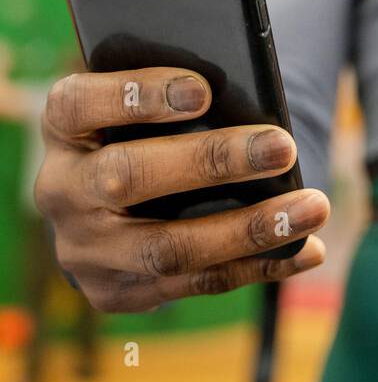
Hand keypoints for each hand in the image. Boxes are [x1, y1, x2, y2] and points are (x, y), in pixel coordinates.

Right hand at [34, 67, 329, 312]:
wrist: (104, 208)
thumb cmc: (145, 130)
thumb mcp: (143, 103)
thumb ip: (180, 95)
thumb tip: (250, 89)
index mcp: (62, 128)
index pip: (80, 104)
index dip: (136, 96)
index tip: (203, 90)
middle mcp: (61, 190)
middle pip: (127, 178)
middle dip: (212, 162)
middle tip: (282, 146)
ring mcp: (83, 250)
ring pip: (167, 247)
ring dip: (249, 229)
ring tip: (312, 208)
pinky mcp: (115, 293)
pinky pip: (194, 284)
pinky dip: (257, 266)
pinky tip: (306, 248)